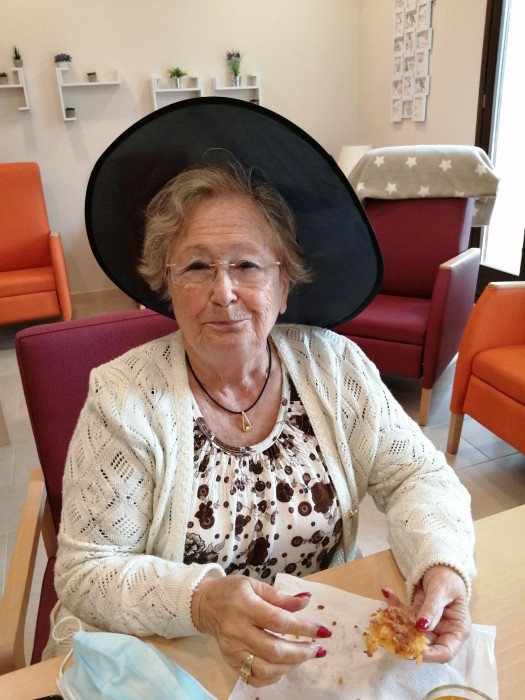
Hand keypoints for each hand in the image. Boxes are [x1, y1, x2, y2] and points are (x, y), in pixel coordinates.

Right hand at [191, 575, 330, 686]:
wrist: (204, 605)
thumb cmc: (232, 591)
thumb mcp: (255, 585)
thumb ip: (280, 596)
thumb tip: (306, 602)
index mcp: (245, 606)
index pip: (278, 621)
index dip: (303, 627)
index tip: (323, 631)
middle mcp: (237, 631)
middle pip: (273, 650)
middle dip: (301, 652)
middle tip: (319, 649)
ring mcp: (233, 650)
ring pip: (266, 669)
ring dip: (291, 665)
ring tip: (305, 656)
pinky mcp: (231, 662)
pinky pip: (255, 678)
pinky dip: (274, 676)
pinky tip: (285, 665)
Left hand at [382, 565, 470, 662]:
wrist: (440, 566)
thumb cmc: (449, 578)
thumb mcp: (442, 590)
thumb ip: (433, 608)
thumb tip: (422, 626)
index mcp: (456, 629)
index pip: (446, 651)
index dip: (431, 655)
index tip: (415, 651)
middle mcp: (442, 631)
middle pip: (425, 645)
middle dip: (407, 641)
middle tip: (392, 635)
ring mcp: (427, 625)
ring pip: (410, 633)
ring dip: (397, 625)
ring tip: (386, 616)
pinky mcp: (415, 616)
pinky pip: (403, 616)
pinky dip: (394, 607)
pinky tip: (387, 593)